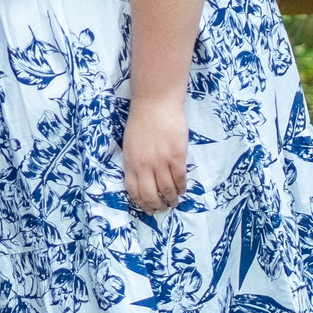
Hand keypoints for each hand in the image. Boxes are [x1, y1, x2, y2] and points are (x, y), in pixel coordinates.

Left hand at [122, 94, 189, 213]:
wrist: (155, 104)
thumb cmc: (141, 121)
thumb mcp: (130, 145)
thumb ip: (135, 162)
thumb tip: (142, 179)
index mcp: (130, 163)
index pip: (133, 191)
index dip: (141, 203)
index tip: (147, 208)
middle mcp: (144, 166)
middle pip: (150, 195)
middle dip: (157, 206)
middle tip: (162, 208)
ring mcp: (161, 162)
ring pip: (167, 190)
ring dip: (171, 199)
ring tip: (174, 202)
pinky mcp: (176, 156)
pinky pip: (180, 178)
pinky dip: (181, 187)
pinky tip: (182, 190)